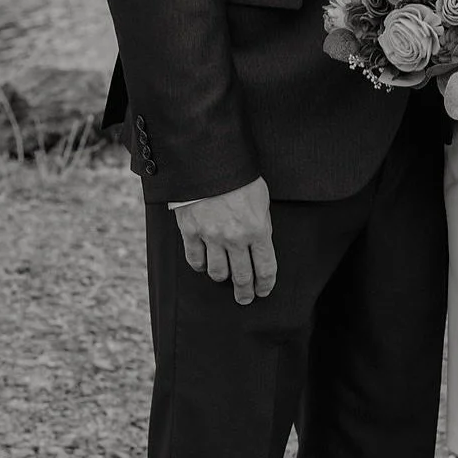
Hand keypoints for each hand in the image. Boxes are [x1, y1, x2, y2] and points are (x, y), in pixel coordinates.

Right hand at [174, 177, 276, 305]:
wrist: (209, 160)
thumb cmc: (239, 176)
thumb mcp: (261, 198)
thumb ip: (260, 223)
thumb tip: (260, 241)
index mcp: (258, 229)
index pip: (265, 268)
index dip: (265, 284)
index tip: (264, 291)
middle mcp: (235, 238)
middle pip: (242, 276)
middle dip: (245, 291)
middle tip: (245, 298)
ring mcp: (211, 237)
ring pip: (218, 272)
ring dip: (223, 278)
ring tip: (225, 278)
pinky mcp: (191, 232)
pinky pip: (195, 260)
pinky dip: (200, 266)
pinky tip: (204, 265)